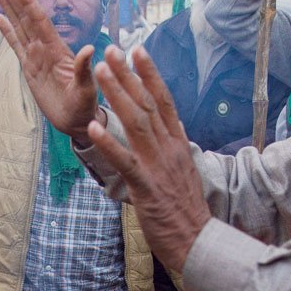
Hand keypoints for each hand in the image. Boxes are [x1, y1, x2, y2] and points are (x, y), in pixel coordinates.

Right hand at [0, 0, 102, 142]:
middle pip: (27, 18)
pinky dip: (8, 32)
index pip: (40, 20)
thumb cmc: (84, 106)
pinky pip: (16, 46)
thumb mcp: (86, 89)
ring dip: (10, 8)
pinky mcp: (29, 68)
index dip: (28, 2)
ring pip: (20, 27)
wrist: (76, 121)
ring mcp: (36, 57)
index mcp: (57, 50)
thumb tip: (90, 48)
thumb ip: (84, 69)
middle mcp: (45, 49)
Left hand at [86, 45, 211, 270]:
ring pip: (136, 124)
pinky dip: (108, 144)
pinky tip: (93, 128)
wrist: (197, 241)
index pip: (164, 101)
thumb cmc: (185, 210)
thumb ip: (172, 149)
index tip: (138, 50)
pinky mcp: (146, 187)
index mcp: (178, 144)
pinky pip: (125, 161)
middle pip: (147, 105)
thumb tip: (168, 129)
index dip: (150, 74)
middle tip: (110, 50)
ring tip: (100, 73)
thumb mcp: (182, 172)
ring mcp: (158, 167)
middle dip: (127, 76)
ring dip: (116, 96)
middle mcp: (169, 149)